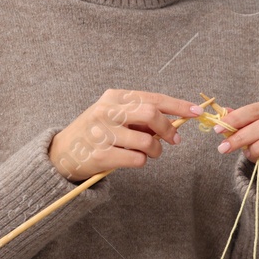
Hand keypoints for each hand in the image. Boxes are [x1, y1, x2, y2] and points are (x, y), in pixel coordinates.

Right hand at [49, 89, 201, 181]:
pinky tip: (132, 160)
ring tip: (149, 153)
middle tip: (174, 140)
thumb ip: (140, 116)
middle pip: (152, 114)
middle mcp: (106, 111)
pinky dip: (142, 162)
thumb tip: (174, 122)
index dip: (178, 105)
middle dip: (168, 129)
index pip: (153, 98)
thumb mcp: (114, 115)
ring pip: (147, 141)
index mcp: (114, 97)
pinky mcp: (100, 155)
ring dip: (156, 151)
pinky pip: (137, 159)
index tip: (197, 112)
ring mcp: (102, 133)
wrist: (62, 153)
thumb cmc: (97, 133)